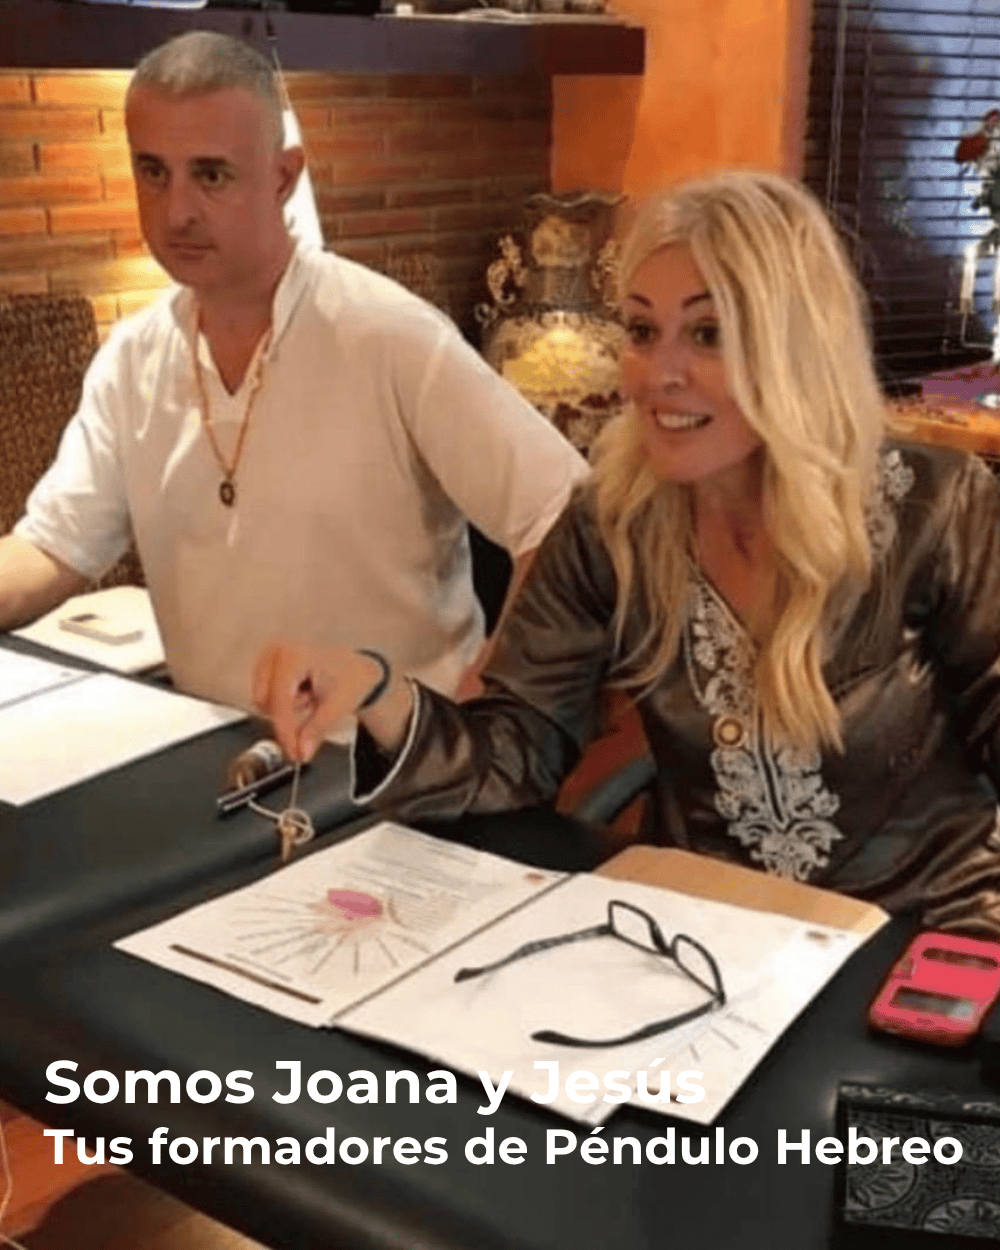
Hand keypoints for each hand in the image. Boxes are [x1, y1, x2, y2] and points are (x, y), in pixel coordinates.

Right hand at [252, 643, 388, 761]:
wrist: (355, 669)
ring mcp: (269, 656)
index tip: (293, 751)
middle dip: (287, 718)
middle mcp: (277, 651)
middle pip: (265, 701)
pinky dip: (282, 704)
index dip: (285, 731)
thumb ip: (316, 730)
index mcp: (294, 655)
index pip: (280, 700)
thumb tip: (301, 752)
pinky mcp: (266, 665)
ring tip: (311, 697)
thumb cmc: (350, 679)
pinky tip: (302, 693)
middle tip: (313, 712)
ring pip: (263, 701)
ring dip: (286, 709)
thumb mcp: (337, 706)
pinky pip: (264, 698)